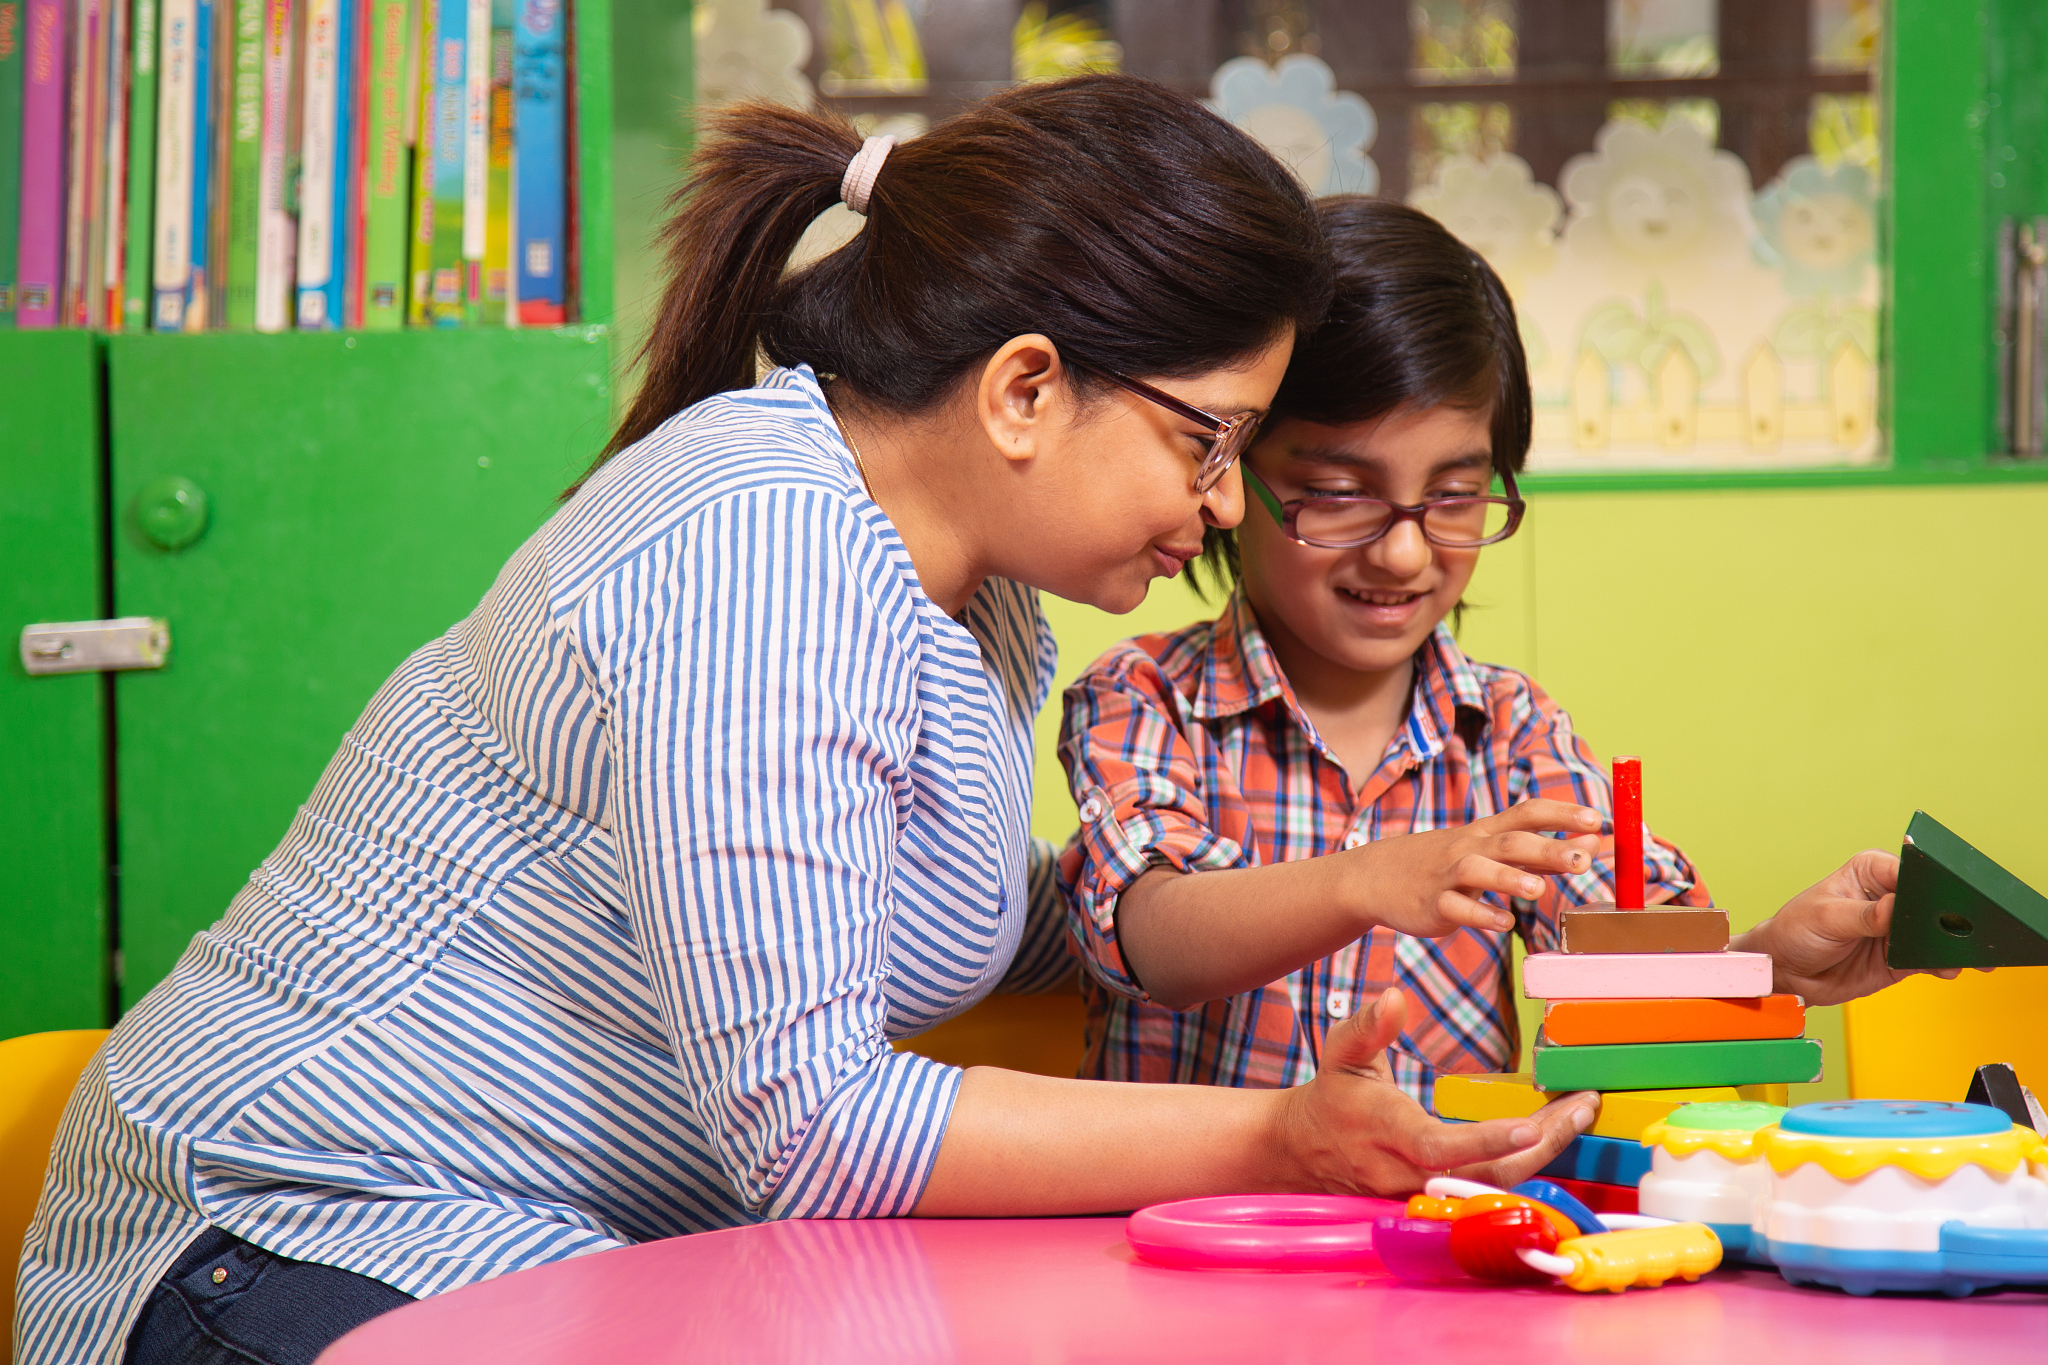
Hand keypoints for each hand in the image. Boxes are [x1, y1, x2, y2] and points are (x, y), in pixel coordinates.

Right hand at [1275, 987, 1597, 1197]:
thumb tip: (1394, 996)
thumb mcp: (1342, 1052)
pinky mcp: (1438, 1200)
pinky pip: (1489, 1188)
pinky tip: (1551, 1135)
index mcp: (1385, 1131)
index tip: (1531, 1125)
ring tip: (1576, 1114)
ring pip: (1494, 1184)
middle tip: (1581, 1106)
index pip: (1439, 1145)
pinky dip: (1526, 1163)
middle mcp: (1407, 1172)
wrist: (1305, 1151)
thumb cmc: (1333, 1096)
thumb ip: (1369, 1025)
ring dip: (1543, 1152)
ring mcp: (1424, 1194)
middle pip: (1484, 1171)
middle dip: (1541, 1143)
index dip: (1485, 1139)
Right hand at [1341, 799, 1602, 938]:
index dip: (1561, 814)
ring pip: (1478, 870)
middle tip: (1582, 860)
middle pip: (1510, 841)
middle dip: (1546, 849)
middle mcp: (1469, 848)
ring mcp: (1448, 876)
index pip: (1527, 813)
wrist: (1377, 876)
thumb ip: (1542, 848)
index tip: (1596, 819)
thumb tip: (1593, 843)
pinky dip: (1480, 914)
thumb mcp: (1491, 848)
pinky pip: (1456, 908)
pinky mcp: (1433, 904)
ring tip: (1538, 889)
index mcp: (1487, 832)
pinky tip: (1502, 922)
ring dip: (1509, 878)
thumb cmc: (1446, 862)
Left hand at [1732, 849, 1961, 1005]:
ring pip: (1937, 933)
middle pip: (1932, 902)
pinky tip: (1949, 968)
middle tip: (1969, 925)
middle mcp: (1891, 896)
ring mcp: (1899, 928)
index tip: (1947, 896)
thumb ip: (1863, 915)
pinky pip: (1931, 959)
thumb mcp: (1825, 918)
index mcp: (1871, 872)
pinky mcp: (1902, 957)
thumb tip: (1894, 908)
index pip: (1912, 871)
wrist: (1786, 970)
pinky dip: (1943, 964)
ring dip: (1954, 942)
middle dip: (1951, 913)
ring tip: (1970, 951)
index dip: (1931, 883)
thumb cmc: (1795, 930)